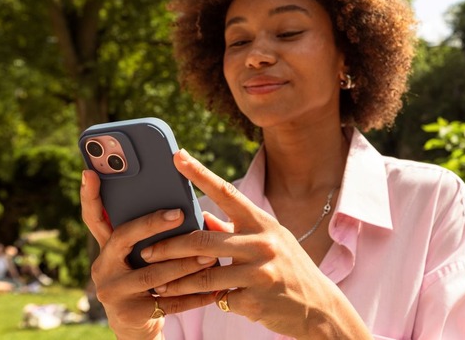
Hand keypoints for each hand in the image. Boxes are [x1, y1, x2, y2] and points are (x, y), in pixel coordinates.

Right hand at [80, 170, 216, 339]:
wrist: (136, 328)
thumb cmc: (146, 281)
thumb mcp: (140, 257)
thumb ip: (149, 235)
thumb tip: (184, 208)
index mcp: (106, 248)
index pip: (95, 217)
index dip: (89, 195)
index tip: (90, 171)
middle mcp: (102, 268)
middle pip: (123, 238)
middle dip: (152, 223)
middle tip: (179, 213)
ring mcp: (113, 292)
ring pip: (152, 273)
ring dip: (184, 263)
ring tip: (210, 254)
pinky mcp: (130, 314)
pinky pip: (167, 302)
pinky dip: (193, 295)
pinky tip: (213, 288)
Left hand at [141, 149, 370, 338]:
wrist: (318, 307)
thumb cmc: (288, 269)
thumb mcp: (268, 242)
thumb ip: (235, 229)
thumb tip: (200, 216)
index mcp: (263, 223)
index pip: (226, 192)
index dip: (200, 173)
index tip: (177, 156)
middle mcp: (262, 243)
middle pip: (203, 240)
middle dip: (169, 247)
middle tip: (146, 250)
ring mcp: (259, 272)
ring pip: (204, 275)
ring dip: (176, 282)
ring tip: (156, 284)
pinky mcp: (254, 299)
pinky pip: (218, 299)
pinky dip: (203, 301)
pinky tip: (189, 304)